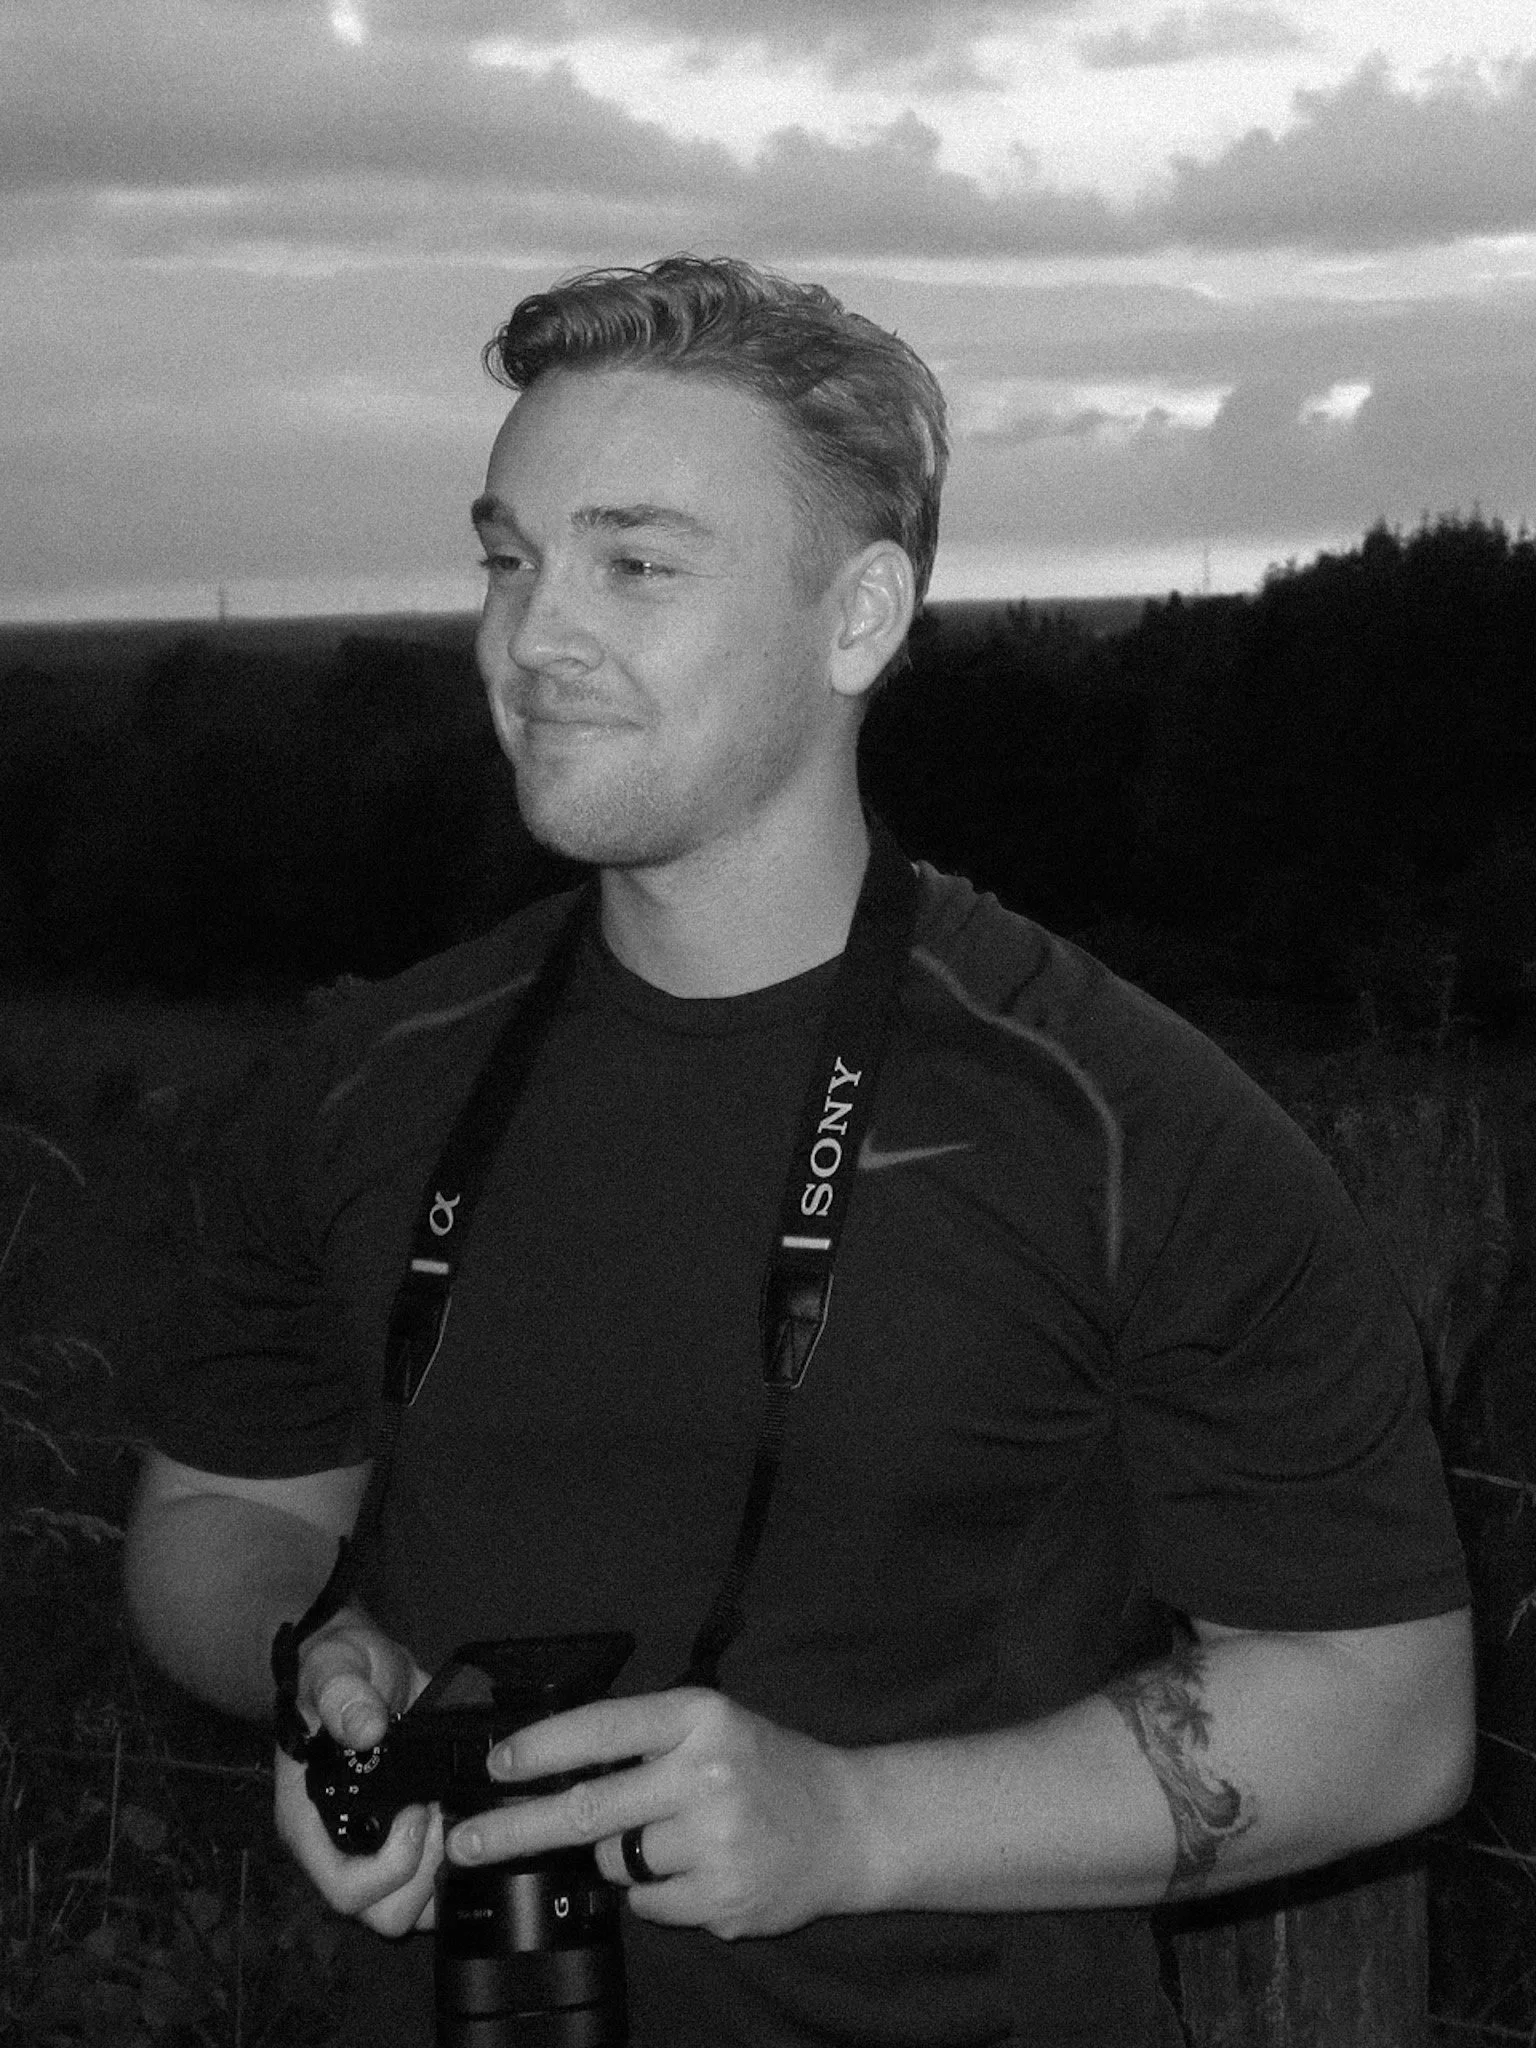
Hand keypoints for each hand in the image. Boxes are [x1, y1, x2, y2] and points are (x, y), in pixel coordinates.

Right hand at [273, 1614, 440, 1935]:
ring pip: (415, 1909)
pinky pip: (435, 1885)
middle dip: (427, 1873)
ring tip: (455, 1812)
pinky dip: (459, 1863)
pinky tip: (468, 1816)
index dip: (393, 1864)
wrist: (359, 1663)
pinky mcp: (408, 1843)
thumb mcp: (332, 1666)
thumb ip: (341, 1693)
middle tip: (444, 1813)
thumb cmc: (334, 1667)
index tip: (418, 1808)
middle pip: (386, 1913)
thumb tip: (367, 1728)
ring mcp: (374, 1852)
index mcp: (309, 1825)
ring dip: (446, 1871)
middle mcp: (340, 1851)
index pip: (347, 1890)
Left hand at [443, 1688, 879, 1940]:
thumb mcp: (712, 1726)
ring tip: (671, 1836)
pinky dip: (655, 1890)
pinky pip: (648, 1903)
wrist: (849, 1823)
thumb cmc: (766, 1767)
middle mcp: (705, 1774)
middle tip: (463, 1845)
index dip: (542, 1748)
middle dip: (513, 1830)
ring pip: (616, 1861)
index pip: (604, 1727)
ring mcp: (715, 1841)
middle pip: (586, 1810)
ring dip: (619, 1855)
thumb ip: (644, 1741)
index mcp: (700, 1717)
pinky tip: (699, 1868)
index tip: (495, 1764)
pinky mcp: (722, 1899)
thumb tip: (550, 1767)